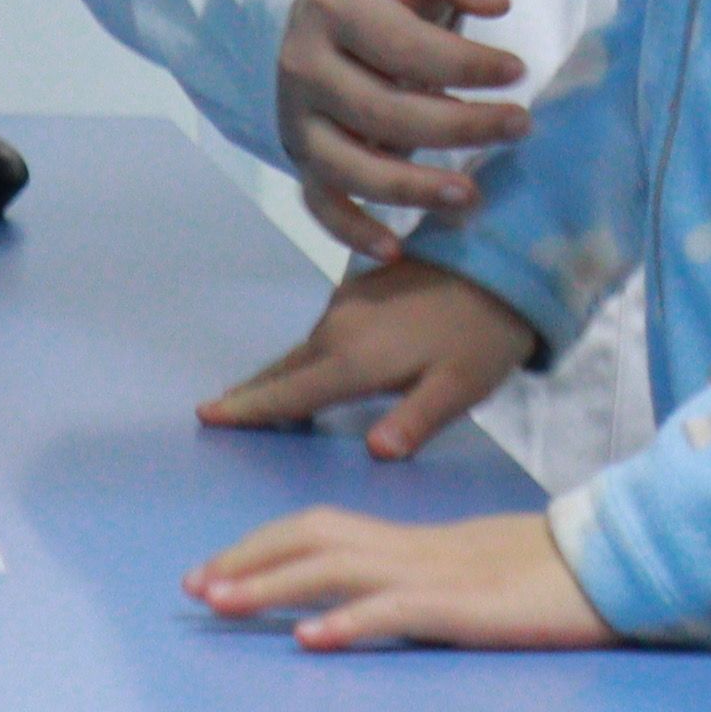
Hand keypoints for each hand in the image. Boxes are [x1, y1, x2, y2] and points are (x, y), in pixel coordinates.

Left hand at [189, 506, 612, 651]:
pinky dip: (348, 620)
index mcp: (414, 544)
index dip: (262, 547)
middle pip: (313, 537)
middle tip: (193, 588)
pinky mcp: (465, 607)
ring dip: (272, 585)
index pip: (322, 529)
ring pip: (338, 567)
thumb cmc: (550, 580)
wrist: (616, 565)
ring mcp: (438, 575)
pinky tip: (311, 638)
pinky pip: (396, 609)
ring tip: (220, 605)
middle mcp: (415, 550)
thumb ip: (421, 589)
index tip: (213, 574)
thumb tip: (367, 610)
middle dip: (246, 560)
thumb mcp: (471, 580)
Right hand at [198, 256, 540, 464]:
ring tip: (256, 399)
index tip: (206, 415)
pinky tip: (308, 366)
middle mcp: (338, 327)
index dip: (248, 408)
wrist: (504, 259)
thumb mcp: (459, 388)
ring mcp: (347, 303)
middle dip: (251, 393)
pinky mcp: (360, 288)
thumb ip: (415, 421)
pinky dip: (304, 354)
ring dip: (280, 374)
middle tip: (216, 411)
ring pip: (302, 349)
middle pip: (284, 370)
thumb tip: (375, 452)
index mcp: (355, 358)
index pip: (289, 394)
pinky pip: (320, 332)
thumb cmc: (483, 335)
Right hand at [276, 0, 530, 251]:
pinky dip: (351, 231)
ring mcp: (300, 118)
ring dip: (412, 189)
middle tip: (521, 127)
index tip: (518, 71)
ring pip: (350, 166)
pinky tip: (395, 250)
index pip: (402, 46)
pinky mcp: (301, 154)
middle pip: (382, 111)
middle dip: (458, 126)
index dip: (464, 64)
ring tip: (473, 196)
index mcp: (337, 8)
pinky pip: (319, 202)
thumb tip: (497, 4)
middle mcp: (307, 66)